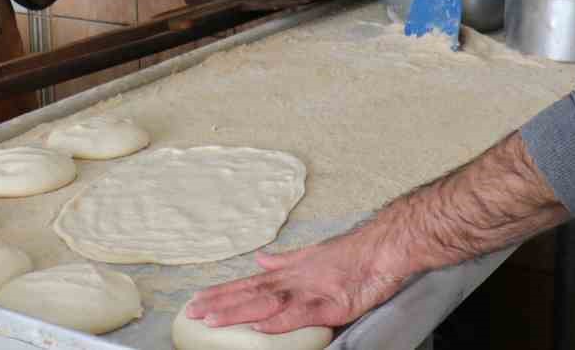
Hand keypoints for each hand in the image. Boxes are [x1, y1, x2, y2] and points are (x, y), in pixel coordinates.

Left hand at [184, 231, 407, 333]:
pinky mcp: (327, 304)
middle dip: (219, 303)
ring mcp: (308, 291)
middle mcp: (293, 280)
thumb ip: (286, 260)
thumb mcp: (313, 255)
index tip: (198, 299)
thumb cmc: (354, 255)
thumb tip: (261, 259)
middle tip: (191, 312)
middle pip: (249, 293)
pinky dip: (277, 322)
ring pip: (265, 303)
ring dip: (237, 312)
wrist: (383, 247)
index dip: (222, 293)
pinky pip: (298, 315)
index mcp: (289, 272)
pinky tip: (258, 327)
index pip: (249, 284)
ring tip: (211, 320)